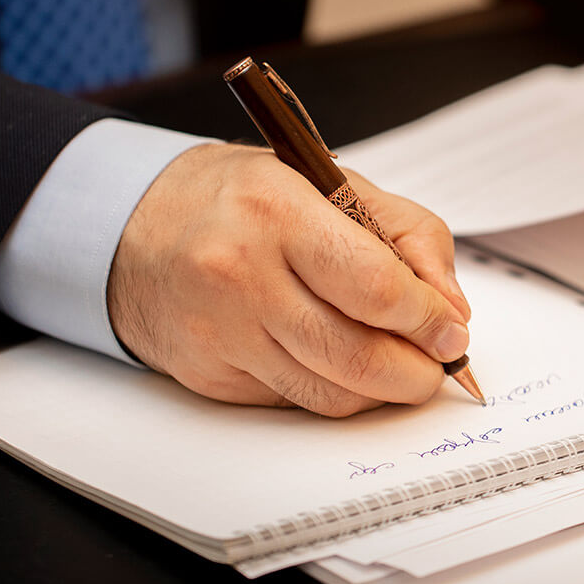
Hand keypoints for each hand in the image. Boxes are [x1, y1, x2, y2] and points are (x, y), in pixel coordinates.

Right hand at [107, 143, 471, 415]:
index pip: (376, 288)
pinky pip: (294, 402)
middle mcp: (241, 274)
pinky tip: (340, 363)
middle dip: (418, 372)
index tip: (452, 331)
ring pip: (331, 395)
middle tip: (439, 365)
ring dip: (382, 391)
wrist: (131, 227)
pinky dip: (332, 391)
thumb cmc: (241, 200)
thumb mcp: (327, 181)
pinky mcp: (209, 376)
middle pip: (358, 356)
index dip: (428, 320)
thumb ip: (406, 234)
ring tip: (401, 367)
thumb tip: (451, 307)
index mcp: (277, 211)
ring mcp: (220, 333)